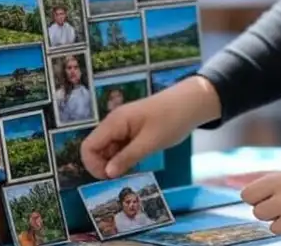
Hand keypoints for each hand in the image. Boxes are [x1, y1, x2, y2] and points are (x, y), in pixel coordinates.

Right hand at [81, 76, 220, 178]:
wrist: (192, 102)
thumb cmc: (171, 119)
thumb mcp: (150, 143)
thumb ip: (127, 157)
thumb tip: (107, 174)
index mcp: (114, 123)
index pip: (88, 147)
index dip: (93, 165)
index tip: (111, 178)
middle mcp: (114, 123)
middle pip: (96, 149)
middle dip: (105, 166)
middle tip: (125, 176)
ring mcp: (123, 126)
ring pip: (109, 150)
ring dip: (116, 163)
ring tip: (135, 169)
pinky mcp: (132, 130)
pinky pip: (120, 147)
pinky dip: (125, 157)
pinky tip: (138, 162)